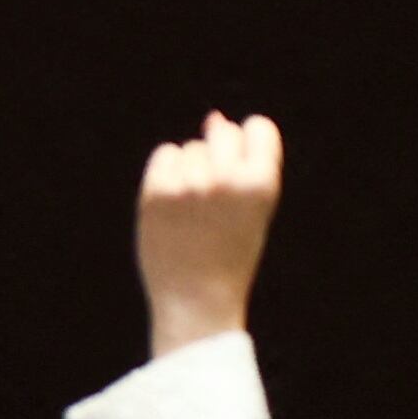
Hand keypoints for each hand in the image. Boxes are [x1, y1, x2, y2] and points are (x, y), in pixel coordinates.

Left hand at [135, 109, 284, 357]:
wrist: (196, 302)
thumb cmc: (230, 253)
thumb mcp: (254, 208)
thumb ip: (243, 161)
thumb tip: (214, 116)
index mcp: (261, 183)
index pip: (259, 127)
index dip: (250, 146)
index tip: (242, 172)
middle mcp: (226, 179)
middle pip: (222, 132)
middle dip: (219, 155)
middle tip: (214, 197)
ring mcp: (189, 184)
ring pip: (191, 148)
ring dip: (191, 169)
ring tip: (194, 211)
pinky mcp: (156, 192)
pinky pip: (165, 155)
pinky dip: (167, 173)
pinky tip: (173, 203)